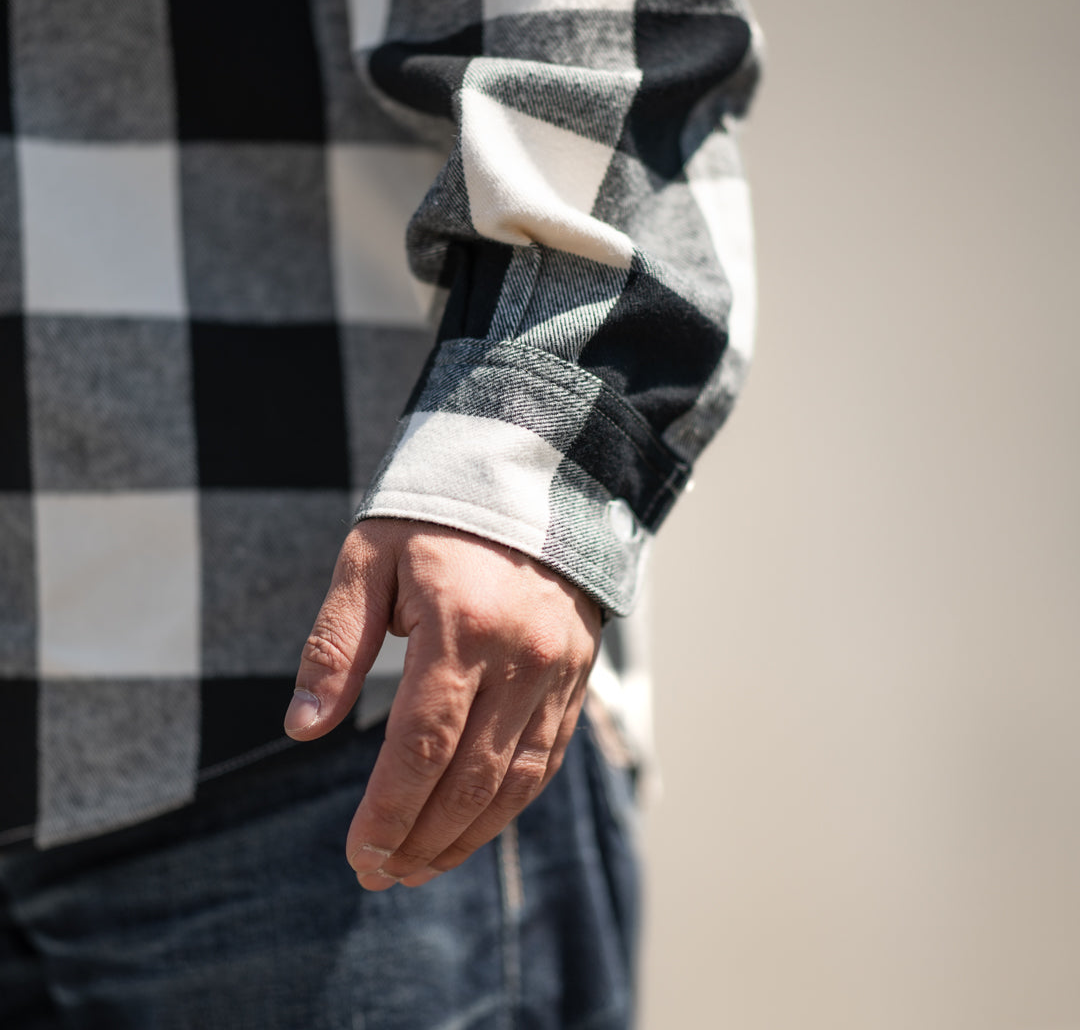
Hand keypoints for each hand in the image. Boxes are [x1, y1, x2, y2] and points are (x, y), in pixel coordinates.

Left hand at [284, 518, 601, 889]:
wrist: (528, 481)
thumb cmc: (433, 520)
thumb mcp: (367, 561)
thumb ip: (336, 645)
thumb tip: (303, 728)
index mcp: (461, 625)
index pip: (421, 744)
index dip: (388, 810)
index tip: (358, 854)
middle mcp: (518, 656)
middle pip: (469, 777)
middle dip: (420, 838)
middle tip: (378, 874)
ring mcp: (556, 670)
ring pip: (515, 781)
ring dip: (466, 837)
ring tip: (419, 868)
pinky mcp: (576, 676)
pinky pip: (546, 759)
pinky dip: (509, 805)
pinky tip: (473, 829)